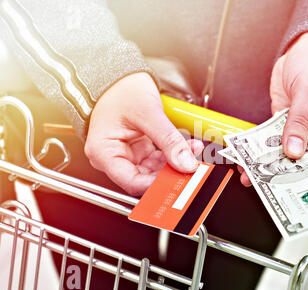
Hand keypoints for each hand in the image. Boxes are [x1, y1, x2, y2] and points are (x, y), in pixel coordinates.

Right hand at [85, 72, 203, 195]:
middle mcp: (112, 157)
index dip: (157, 184)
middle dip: (170, 173)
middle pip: (145, 178)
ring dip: (175, 163)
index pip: (132, 182)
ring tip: (192, 151)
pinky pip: (158, 160)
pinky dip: (173, 155)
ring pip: (154, 171)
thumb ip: (168, 140)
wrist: (119, 75)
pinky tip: (187, 147)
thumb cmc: (120, 89)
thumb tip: (185, 162)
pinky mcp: (138, 150)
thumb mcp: (148, 114)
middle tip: (190, 167)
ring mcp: (126, 154)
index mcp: (103, 152)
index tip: (179, 179)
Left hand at [240, 32, 307, 186]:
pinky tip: (247, 160)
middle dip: (287, 173)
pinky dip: (258, 149)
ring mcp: (300, 128)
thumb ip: (299, 120)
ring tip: (252, 178)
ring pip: (285, 152)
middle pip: (305, 158)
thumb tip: (293, 150)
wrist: (301, 49)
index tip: (304, 189)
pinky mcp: (284, 123)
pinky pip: (271, 140)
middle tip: (271, 188)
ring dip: (268, 164)